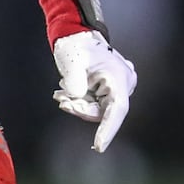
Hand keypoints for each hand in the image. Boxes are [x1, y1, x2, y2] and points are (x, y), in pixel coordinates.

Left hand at [51, 30, 136, 152]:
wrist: (76, 36)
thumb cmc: (75, 45)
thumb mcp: (70, 62)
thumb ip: (73, 81)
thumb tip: (75, 97)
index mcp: (119, 77)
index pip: (117, 109)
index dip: (108, 130)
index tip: (98, 147)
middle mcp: (123, 84)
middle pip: (103, 112)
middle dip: (80, 109)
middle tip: (60, 99)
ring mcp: (117, 88)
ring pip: (97, 110)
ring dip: (77, 105)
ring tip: (60, 93)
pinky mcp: (109, 90)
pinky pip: (95, 104)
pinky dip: (79, 102)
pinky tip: (66, 92)